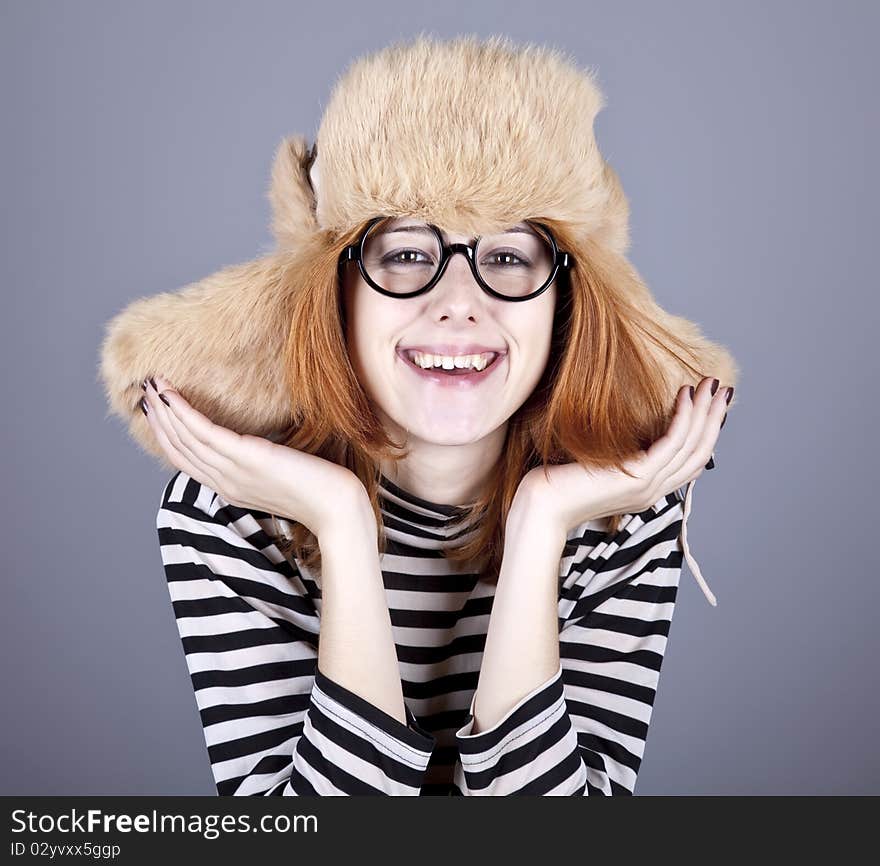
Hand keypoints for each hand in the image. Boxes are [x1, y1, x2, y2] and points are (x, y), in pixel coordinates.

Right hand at [139, 374, 367, 537]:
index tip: (155, 411)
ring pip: (185, 439)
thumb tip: (258, 440)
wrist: (339, 508)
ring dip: (164, 410)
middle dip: (158, 419)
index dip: (166, 436)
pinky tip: (171, 394)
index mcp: (231, 488)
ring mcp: (233, 472)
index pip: (186, 461)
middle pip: (178, 450)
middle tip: (143, 391)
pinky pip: (204, 433)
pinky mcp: (246, 458)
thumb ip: (260, 460)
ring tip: (150, 385)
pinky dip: (182, 412)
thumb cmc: (320, 488)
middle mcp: (225, 482)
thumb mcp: (280, 473)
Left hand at [516, 376, 731, 534]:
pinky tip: (686, 395)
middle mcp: (652, 492)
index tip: (708, 404)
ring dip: (705, 412)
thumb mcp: (595, 466)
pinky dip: (684, 417)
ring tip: (710, 385)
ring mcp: (647, 487)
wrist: (540, 507)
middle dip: (712, 419)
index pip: (688, 463)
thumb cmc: (556, 484)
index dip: (703, 433)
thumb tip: (623, 435)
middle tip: (721, 389)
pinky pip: (673, 443)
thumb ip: (616, 457)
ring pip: (691, 446)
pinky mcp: (638, 477)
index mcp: (645, 492)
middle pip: (698, 453)